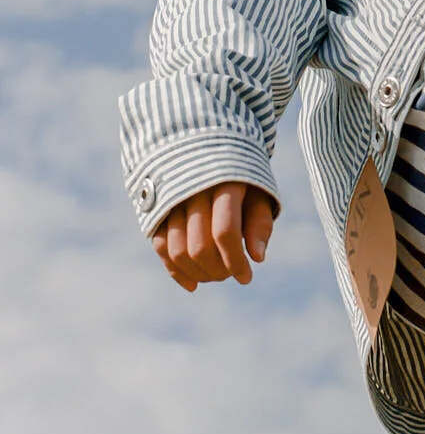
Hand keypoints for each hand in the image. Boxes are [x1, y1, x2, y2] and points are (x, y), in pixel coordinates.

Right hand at [150, 182, 275, 291]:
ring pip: (177, 250)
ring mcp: (170, 201)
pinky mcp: (157, 210)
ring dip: (198, 273)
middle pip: (199, 247)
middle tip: (231, 275)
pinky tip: (193, 284)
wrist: (207, 150)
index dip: (236, 261)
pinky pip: (161, 246)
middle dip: (218, 270)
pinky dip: (175, 270)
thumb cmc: (241, 178)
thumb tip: (258, 258)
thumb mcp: (259, 193)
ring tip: (217, 276)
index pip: (225, 233)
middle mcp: (192, 192)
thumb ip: (259, 223)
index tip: (246, 278)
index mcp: (223, 184)